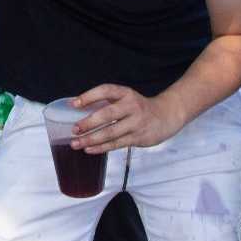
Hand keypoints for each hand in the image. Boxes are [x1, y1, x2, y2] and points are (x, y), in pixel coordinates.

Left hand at [67, 85, 188, 153]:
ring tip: (76, 144)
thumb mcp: (126, 98)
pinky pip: (116, 144)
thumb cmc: (139, 107)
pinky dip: (101, 148)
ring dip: (91, 139)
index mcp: (126, 93)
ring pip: (110, 132)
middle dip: (88, 122)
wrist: (166, 116)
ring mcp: (135, 123)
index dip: (89, 96)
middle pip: (107, 114)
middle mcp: (131, 106)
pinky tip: (89, 150)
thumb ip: (106, 101)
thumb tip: (77, 107)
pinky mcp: (137, 138)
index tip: (74, 104)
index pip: (106, 91)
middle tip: (74, 129)